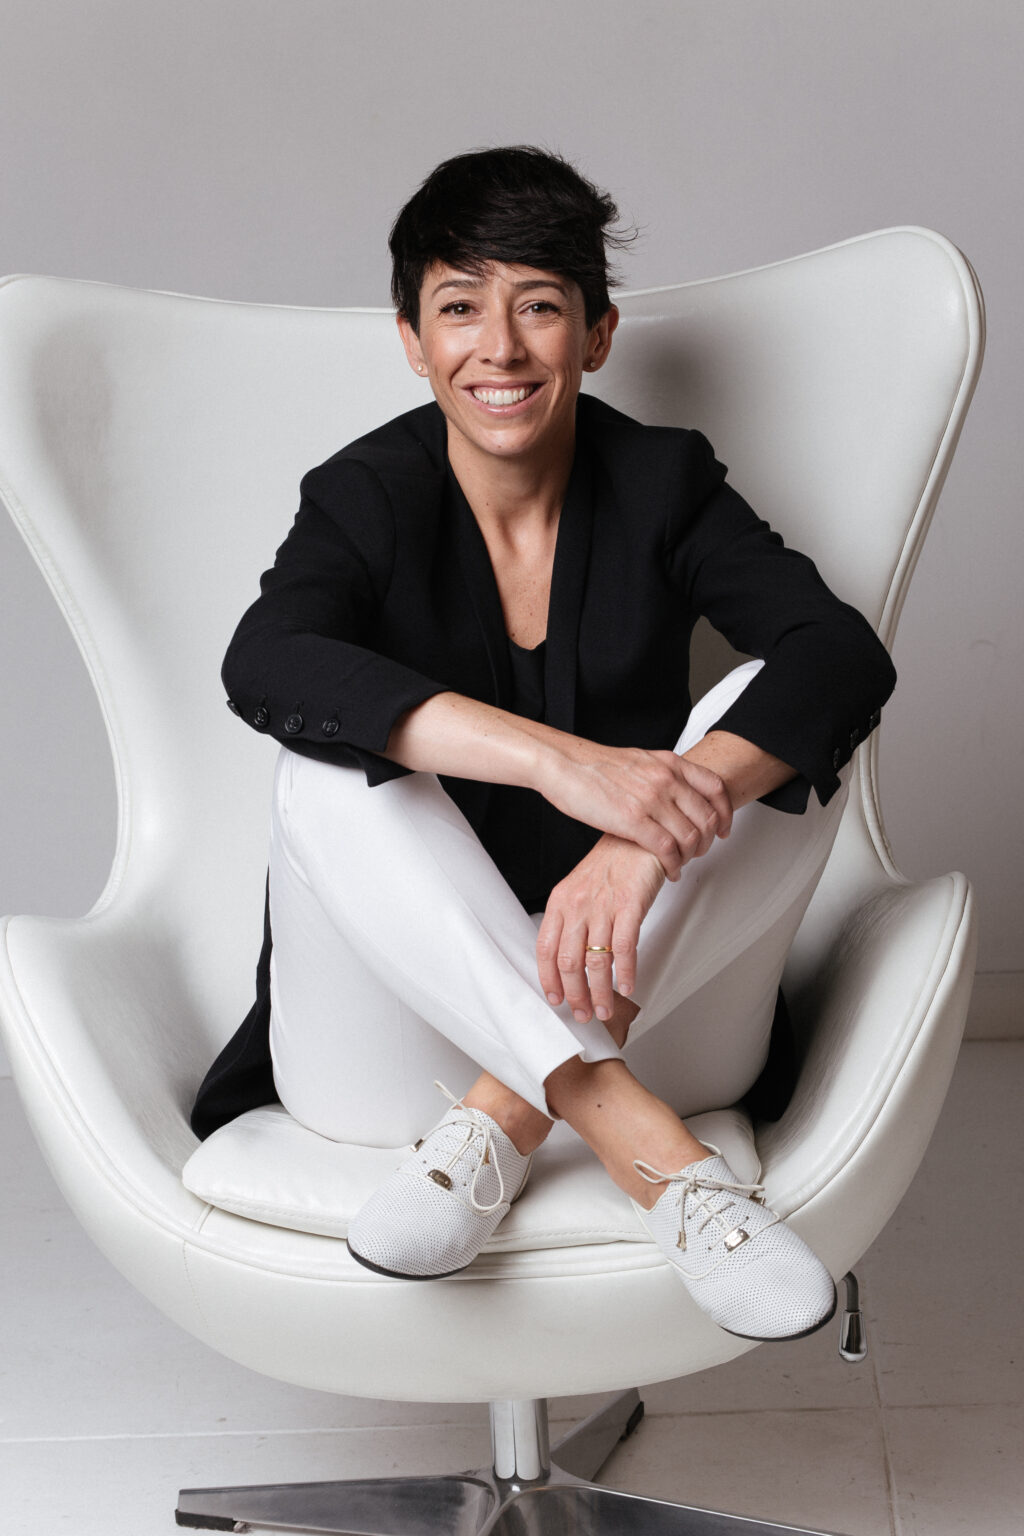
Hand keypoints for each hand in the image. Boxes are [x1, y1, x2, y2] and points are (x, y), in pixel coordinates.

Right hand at [535, 739, 732, 878]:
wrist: (564, 764)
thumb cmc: (593, 766)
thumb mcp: (639, 760)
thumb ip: (661, 774)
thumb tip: (673, 791)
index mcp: (669, 763)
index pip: (715, 787)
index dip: (726, 812)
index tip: (723, 828)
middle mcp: (666, 780)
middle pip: (708, 817)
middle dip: (708, 841)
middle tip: (699, 852)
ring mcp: (651, 800)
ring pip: (691, 836)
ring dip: (691, 856)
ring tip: (681, 863)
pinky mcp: (633, 821)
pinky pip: (667, 849)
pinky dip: (674, 865)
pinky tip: (669, 871)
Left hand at [536, 835, 666, 1023]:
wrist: (637, 837)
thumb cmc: (611, 864)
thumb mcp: (579, 888)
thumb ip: (571, 920)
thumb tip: (570, 959)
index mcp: (560, 902)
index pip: (546, 949)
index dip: (549, 980)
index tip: (556, 1000)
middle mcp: (578, 906)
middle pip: (569, 962)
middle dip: (575, 995)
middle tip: (583, 1014)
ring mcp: (603, 906)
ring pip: (596, 961)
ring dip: (600, 993)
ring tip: (605, 1010)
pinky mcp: (630, 905)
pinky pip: (625, 947)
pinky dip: (626, 972)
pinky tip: (628, 986)